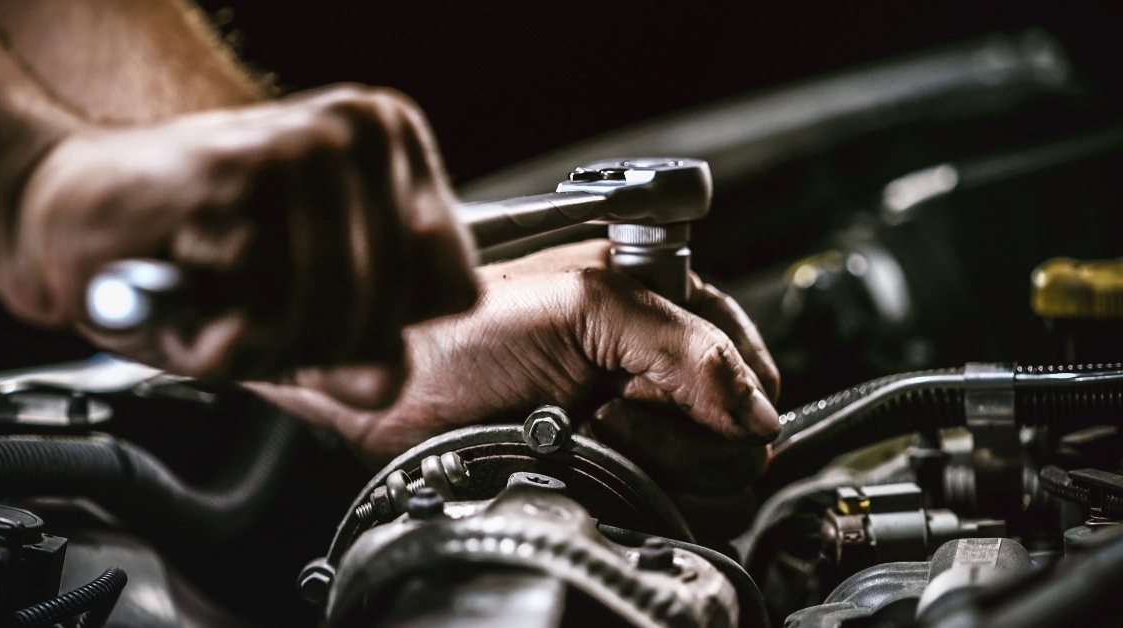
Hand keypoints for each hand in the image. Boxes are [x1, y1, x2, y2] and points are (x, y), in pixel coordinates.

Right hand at [2, 85, 477, 398]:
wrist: (75, 218)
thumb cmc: (196, 259)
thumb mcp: (299, 321)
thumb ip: (358, 357)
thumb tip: (385, 379)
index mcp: (395, 149)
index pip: (455, 286)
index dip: (387, 330)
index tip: (329, 316)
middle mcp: (362, 132)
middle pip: (395, 313)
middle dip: (319, 346)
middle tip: (256, 311)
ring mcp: (307, 145)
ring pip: (335, 315)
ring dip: (262, 340)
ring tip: (221, 295)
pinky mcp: (243, 170)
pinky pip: (266, 307)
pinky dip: (217, 330)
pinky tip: (191, 283)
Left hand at [250, 240, 780, 527]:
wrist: (395, 385)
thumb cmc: (463, 328)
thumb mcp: (584, 307)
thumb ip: (684, 346)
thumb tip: (756, 410)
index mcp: (663, 307)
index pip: (749, 361)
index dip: (728, 391)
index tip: (672, 397)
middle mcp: (655, 366)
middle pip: (737, 430)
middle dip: (682, 432)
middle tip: (615, 410)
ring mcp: (635, 424)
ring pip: (708, 476)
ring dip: (654, 463)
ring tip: (591, 431)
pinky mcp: (610, 471)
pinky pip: (664, 505)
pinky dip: (634, 492)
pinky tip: (585, 461)